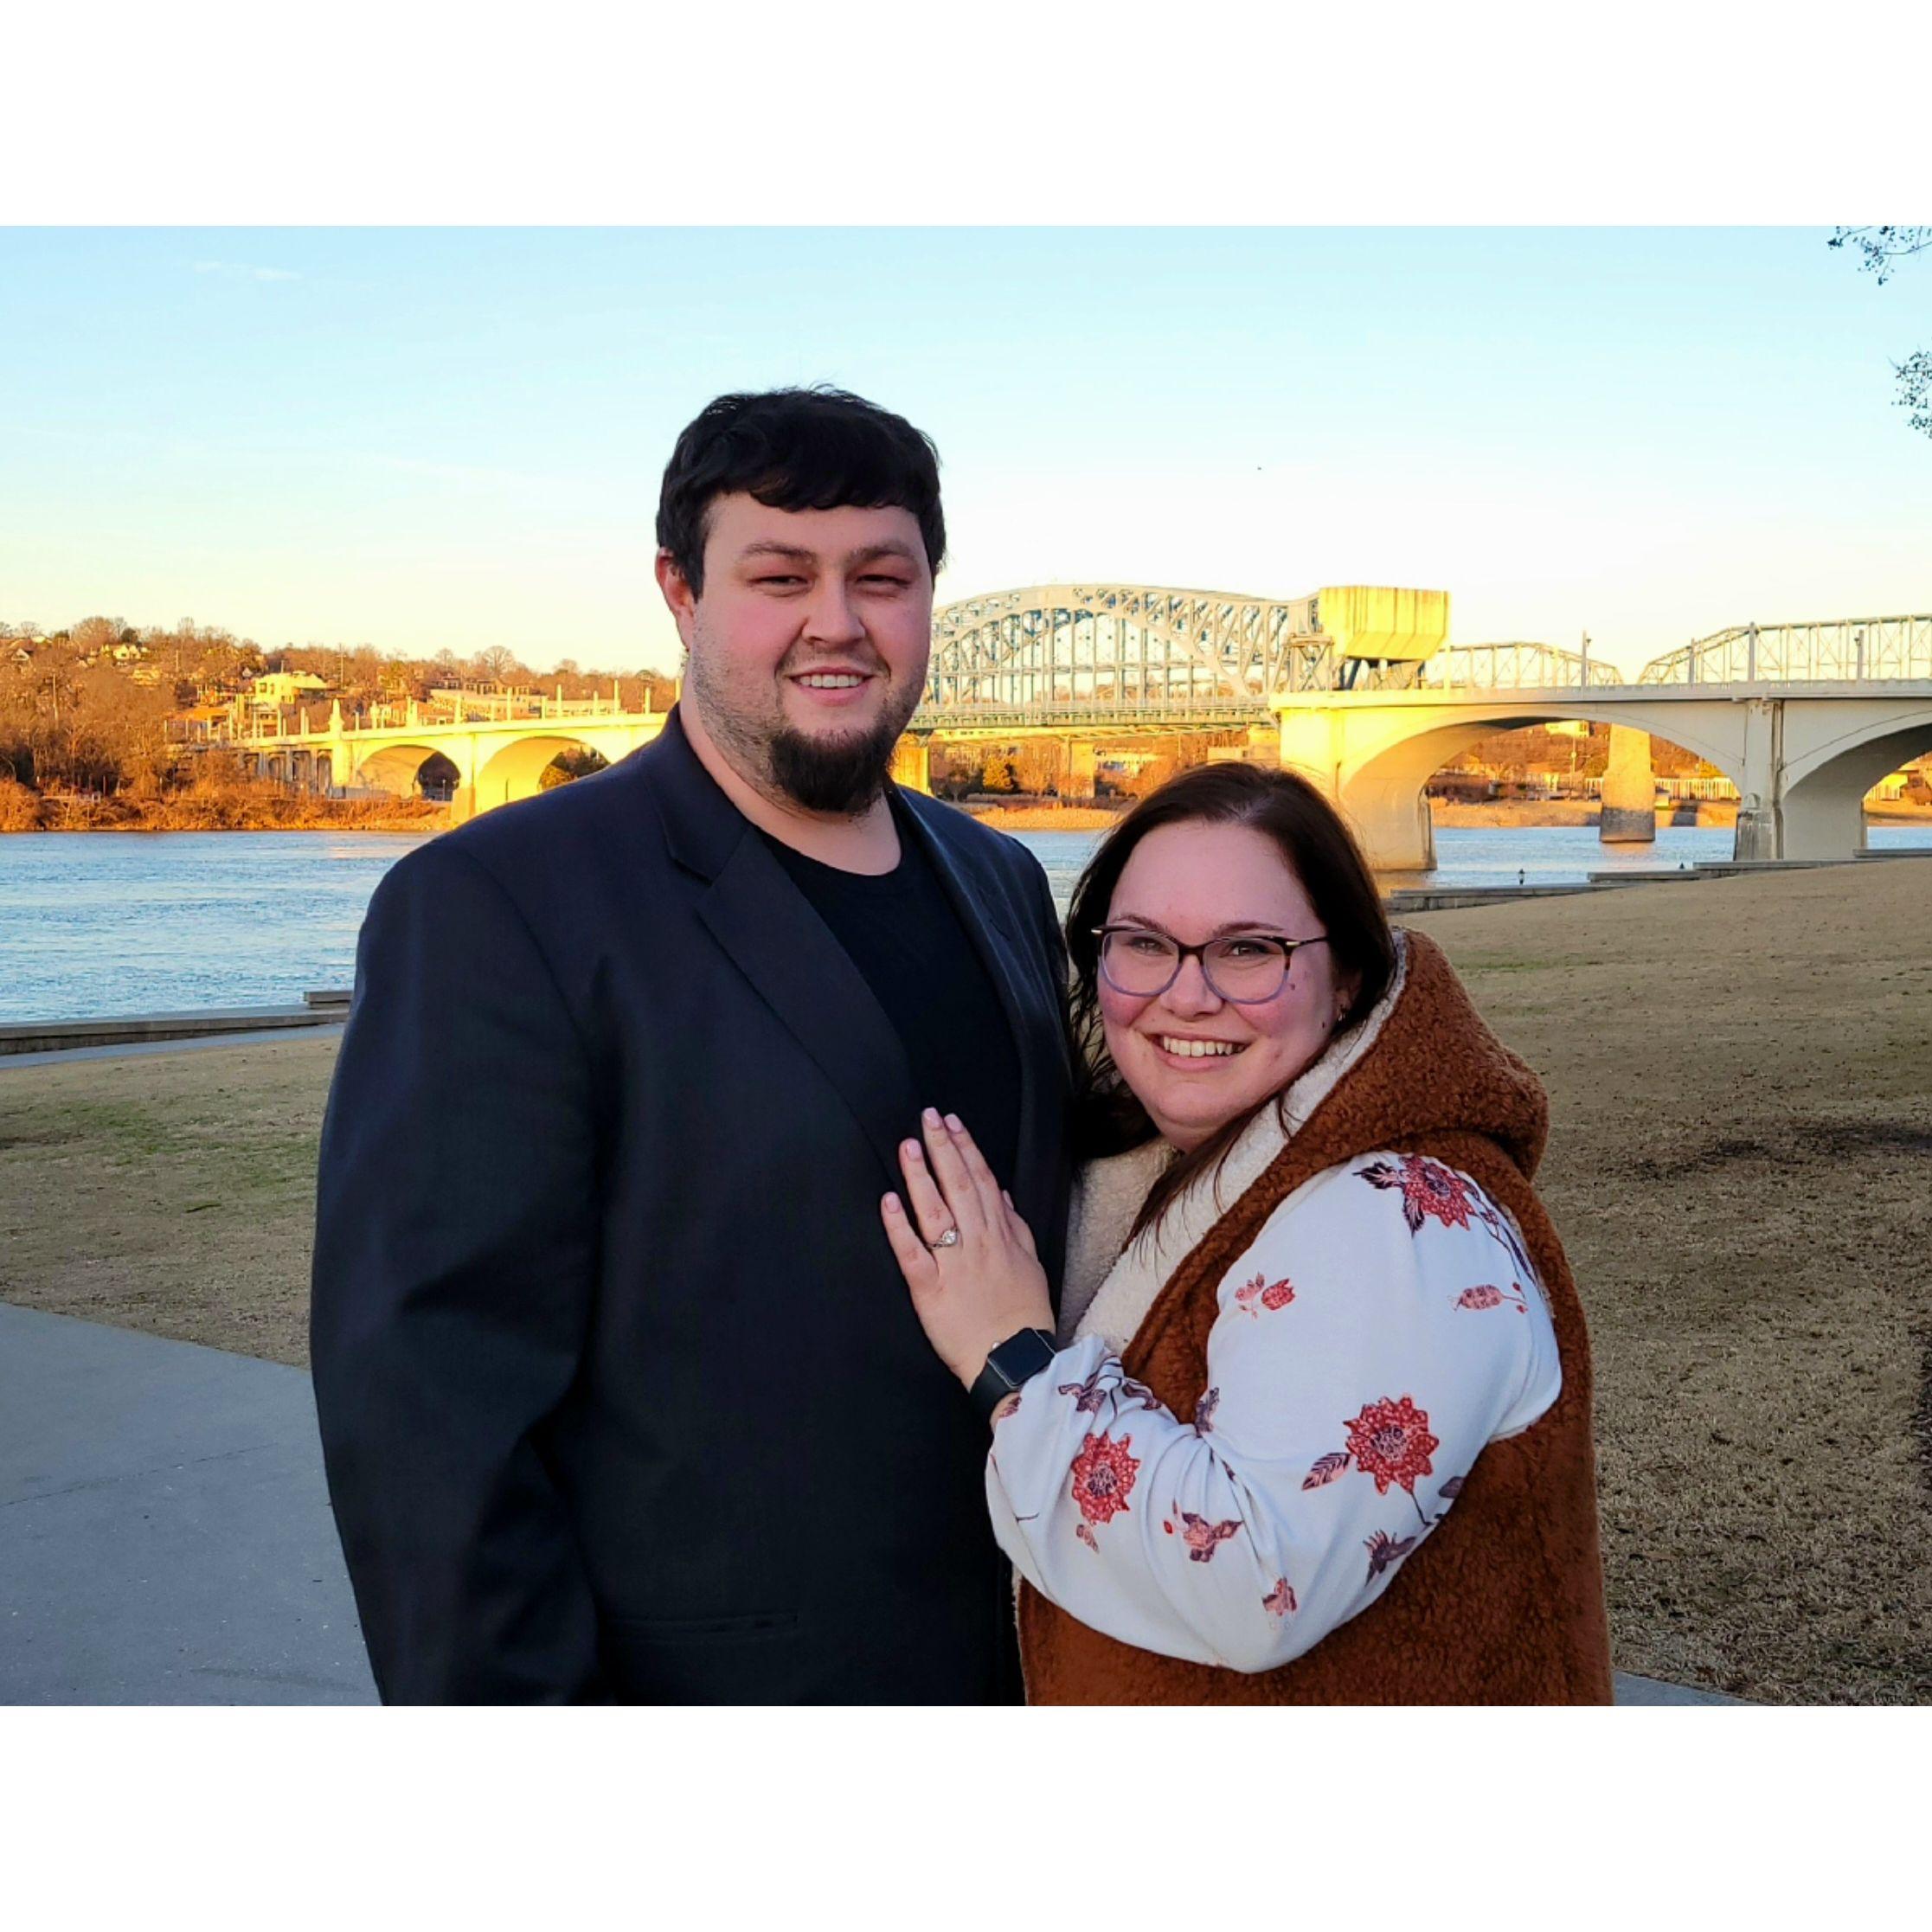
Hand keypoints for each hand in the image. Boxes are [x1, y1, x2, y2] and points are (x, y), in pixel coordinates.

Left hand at [879, 1108, 1054, 1390]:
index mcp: (1000, 1235)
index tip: (952, 1122)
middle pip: (959, 1186)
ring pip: (936, 1211)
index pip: (982, 1181)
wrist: (1014, 1359)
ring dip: (921, 1176)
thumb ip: (1015, 1226)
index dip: (966, 1148)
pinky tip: (889, 1201)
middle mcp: (978, 1243)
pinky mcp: (931, 1289)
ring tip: (908, 1146)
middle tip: (928, 1117)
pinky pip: (912, 1253)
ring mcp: (954, 1264)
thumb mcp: (1030, 1264)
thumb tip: (1003, 1194)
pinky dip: (899, 1226)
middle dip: (943, 1148)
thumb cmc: (1022, 1314)